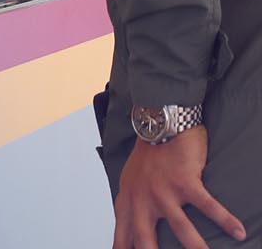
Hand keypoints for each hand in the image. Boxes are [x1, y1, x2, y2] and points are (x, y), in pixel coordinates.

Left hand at [111, 127, 245, 248]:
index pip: (123, 234)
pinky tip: (238, 232)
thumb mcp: (129, 181)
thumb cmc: (146, 156)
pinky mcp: (185, 182)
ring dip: (195, 246)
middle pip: (145, 238)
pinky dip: (225, 220)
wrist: (159, 125)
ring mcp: (164, 192)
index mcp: (128, 200)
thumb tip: (129, 226)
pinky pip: (208, 206)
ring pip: (180, 228)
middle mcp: (143, 199)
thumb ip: (130, 204)